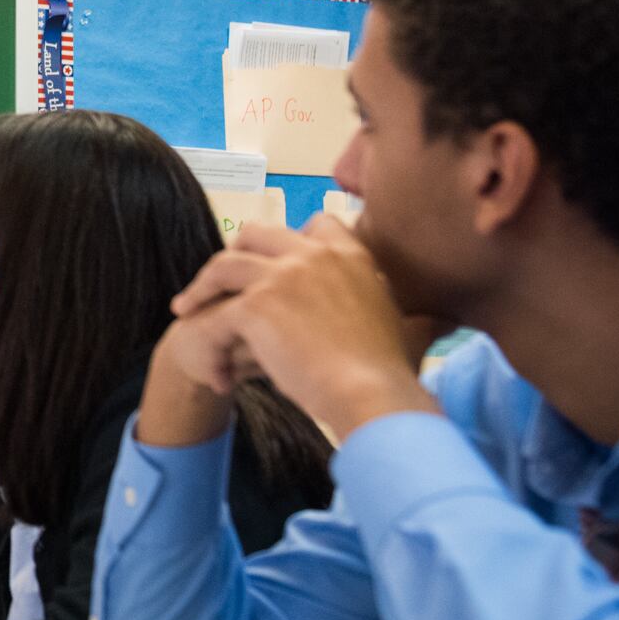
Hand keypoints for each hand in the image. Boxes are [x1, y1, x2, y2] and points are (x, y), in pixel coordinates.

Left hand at [163, 216, 435, 439]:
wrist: (374, 394)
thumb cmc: (390, 373)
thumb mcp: (401, 324)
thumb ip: (392, 308)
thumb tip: (430, 318)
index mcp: (351, 254)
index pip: (314, 224)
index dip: (290, 242)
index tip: (275, 265)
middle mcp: (315, 254)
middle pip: (256, 233)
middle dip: (234, 255)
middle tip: (220, 283)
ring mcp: (283, 274)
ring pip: (224, 264)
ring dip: (203, 287)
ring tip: (188, 308)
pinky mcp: (257, 303)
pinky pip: (216, 313)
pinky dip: (206, 336)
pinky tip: (208, 363)